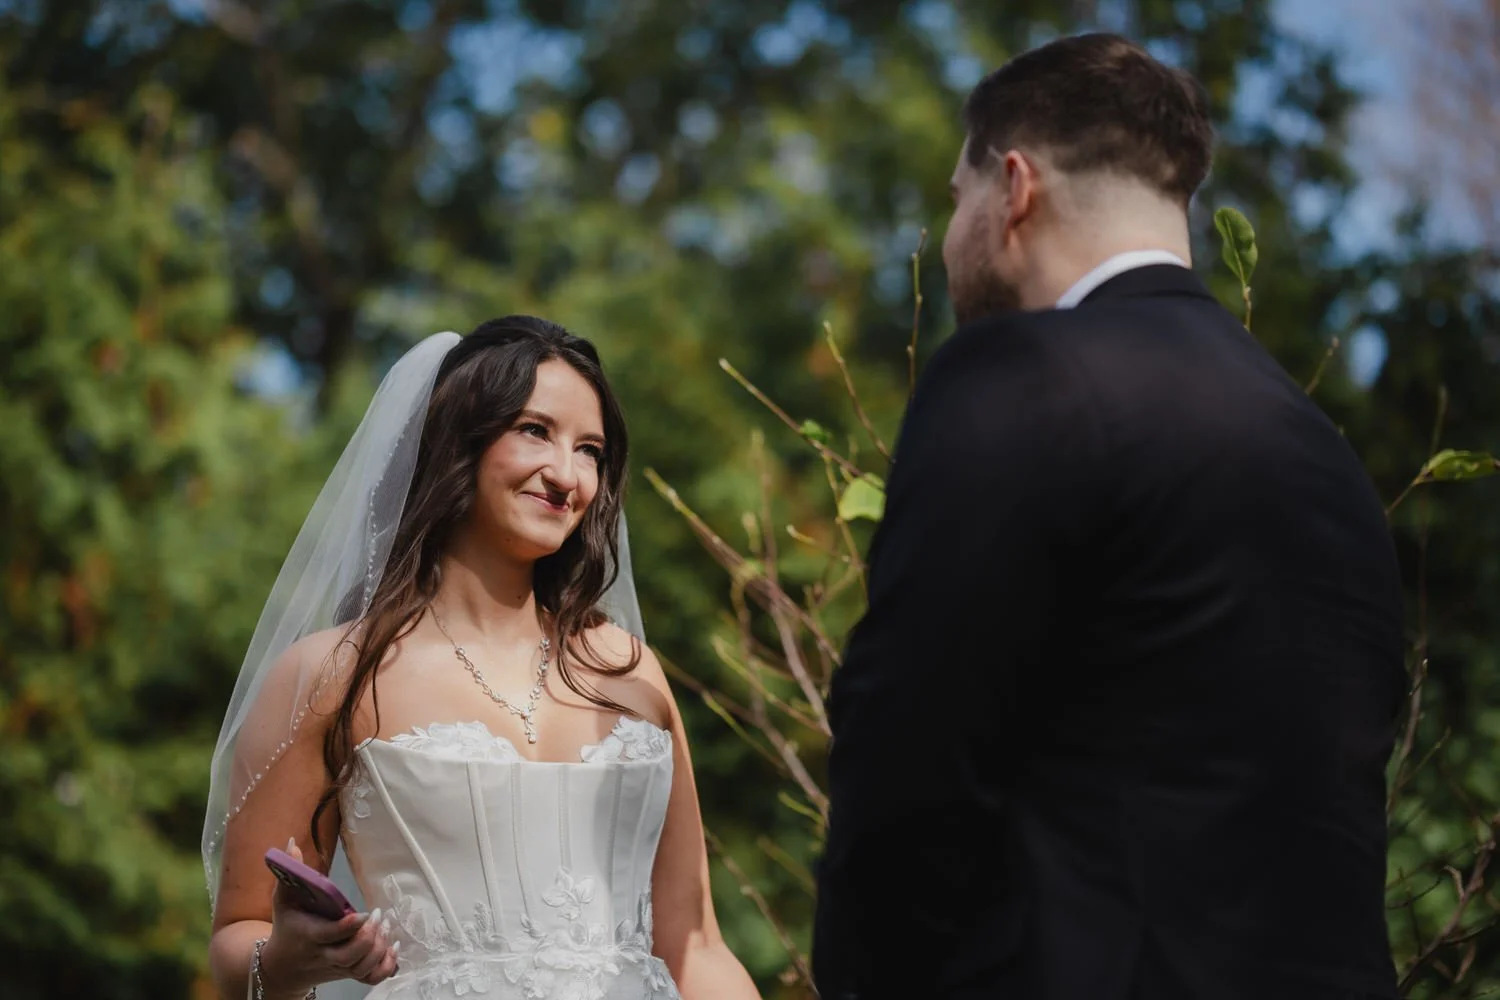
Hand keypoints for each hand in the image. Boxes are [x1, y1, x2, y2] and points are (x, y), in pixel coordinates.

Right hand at [261, 839, 400, 991]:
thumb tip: (291, 843)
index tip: (364, 912)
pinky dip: (385, 967)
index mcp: (310, 935)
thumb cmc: (286, 926)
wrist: (281, 967)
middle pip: (350, 955)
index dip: (350, 926)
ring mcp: (338, 967)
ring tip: (385, 928)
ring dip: (379, 950)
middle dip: (368, 937)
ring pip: (362, 968)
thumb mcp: (283, 899)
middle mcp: (324, 955)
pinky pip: (370, 978)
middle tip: (378, 917)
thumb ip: (291, 873)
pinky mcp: (348, 974)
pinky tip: (392, 948)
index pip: (331, 935)